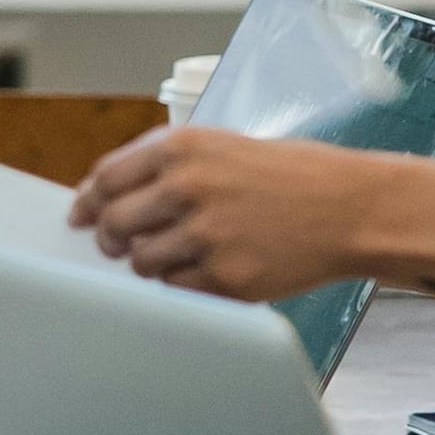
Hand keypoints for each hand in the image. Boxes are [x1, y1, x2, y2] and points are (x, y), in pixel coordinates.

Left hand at [72, 124, 385, 305]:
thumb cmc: (291, 175)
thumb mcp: (223, 145)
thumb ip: (165, 164)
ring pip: (141, 263)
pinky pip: (177, 289)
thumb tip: (105, 193)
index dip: (88, 202)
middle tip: (118, 244)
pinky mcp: (226, 277)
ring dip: (149, 263)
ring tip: (181, 252)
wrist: (352, 207)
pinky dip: (184, 283)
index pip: (105, 179)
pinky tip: (210, 265)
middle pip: (113, 225)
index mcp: (183, 148)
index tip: (81, 215)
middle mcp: (188, 188)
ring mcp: (207, 236)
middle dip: (110, 239)